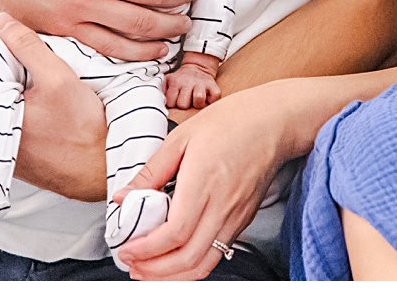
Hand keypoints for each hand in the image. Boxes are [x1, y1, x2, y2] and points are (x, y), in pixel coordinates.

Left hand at [0, 12, 110, 201]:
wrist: (99, 171)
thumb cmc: (81, 131)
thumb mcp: (57, 77)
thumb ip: (27, 46)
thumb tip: (2, 21)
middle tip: (14, 44)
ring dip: (1, 77)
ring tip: (27, 65)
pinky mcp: (9, 149)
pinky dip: (10, 96)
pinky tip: (34, 90)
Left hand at [112, 81, 297, 280]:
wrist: (273, 122)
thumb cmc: (230, 122)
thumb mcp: (181, 137)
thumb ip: (151, 171)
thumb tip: (123, 197)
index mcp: (203, 183)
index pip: (174, 233)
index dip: (146, 250)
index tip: (126, 249)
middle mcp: (222, 207)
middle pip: (188, 258)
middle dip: (154, 270)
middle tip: (131, 264)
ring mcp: (236, 217)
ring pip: (204, 264)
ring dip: (173, 275)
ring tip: (148, 270)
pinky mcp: (242, 221)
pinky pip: (216, 255)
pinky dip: (191, 266)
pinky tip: (174, 258)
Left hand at [163, 56, 221, 109]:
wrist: (198, 66)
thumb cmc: (182, 78)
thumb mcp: (169, 80)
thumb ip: (162, 90)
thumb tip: (159, 101)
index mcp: (175, 82)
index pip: (170, 103)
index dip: (173, 104)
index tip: (176, 100)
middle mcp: (188, 82)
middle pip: (183, 104)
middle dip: (185, 105)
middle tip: (187, 99)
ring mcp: (201, 83)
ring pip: (198, 100)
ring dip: (198, 103)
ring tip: (196, 100)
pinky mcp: (213, 85)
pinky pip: (215, 97)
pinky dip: (212, 100)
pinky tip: (207, 98)